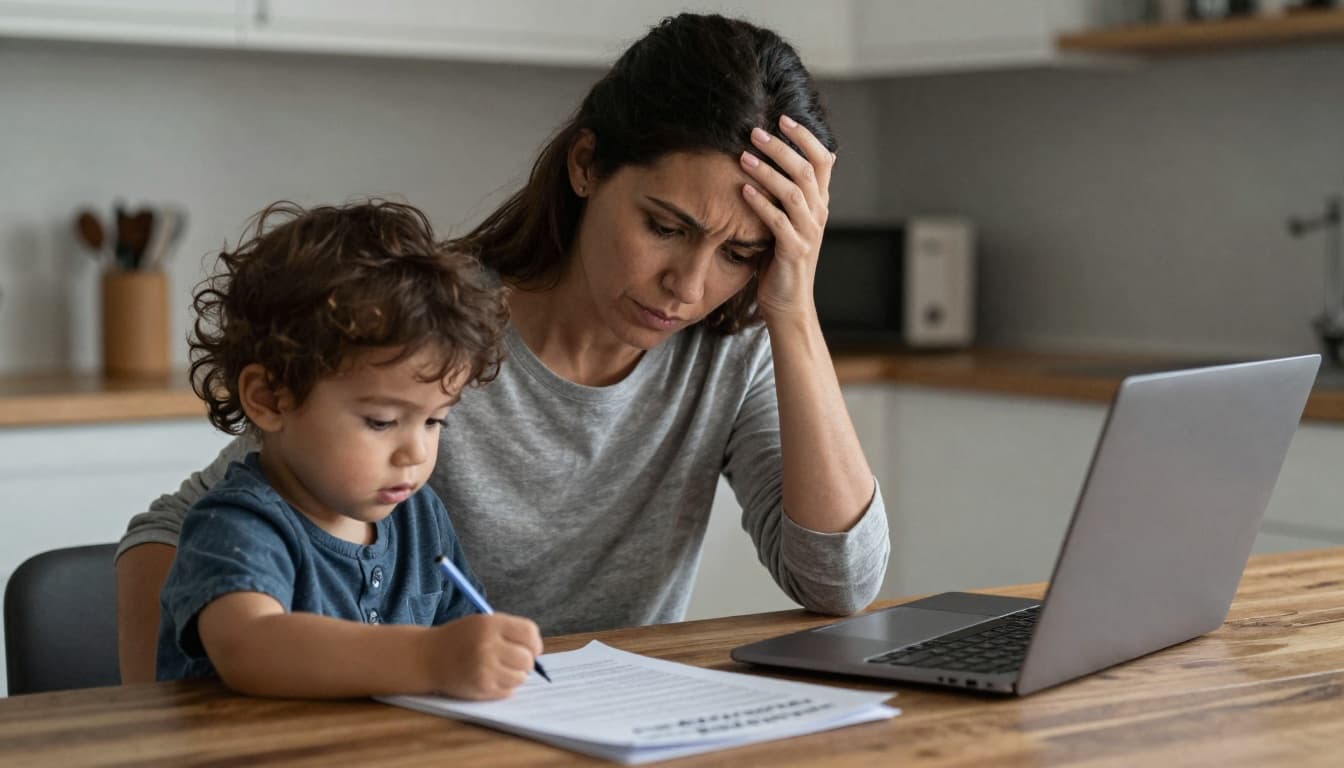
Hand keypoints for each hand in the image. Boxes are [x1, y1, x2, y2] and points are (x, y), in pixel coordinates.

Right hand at [422, 613, 542, 699]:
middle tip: (514, 660)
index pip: (529, 633)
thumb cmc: (460, 638)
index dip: (534, 643)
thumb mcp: (483, 623)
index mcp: (490, 624)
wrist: (427, 657)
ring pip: (521, 677)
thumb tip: (537, 651)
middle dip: (525, 661)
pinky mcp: (480, 687)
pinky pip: (508, 690)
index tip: (531, 648)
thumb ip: (509, 632)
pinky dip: (504, 686)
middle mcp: (488, 646)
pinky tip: (490, 678)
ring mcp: (484, 669)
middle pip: (527, 659)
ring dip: (515, 675)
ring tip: (500, 669)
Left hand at [738, 115, 835, 320]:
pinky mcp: (794, 251)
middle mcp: (818, 213)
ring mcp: (808, 232)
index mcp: (819, 202)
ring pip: (794, 192)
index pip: (823, 159)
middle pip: (806, 170)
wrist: (788, 302)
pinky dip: (760, 204)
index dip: (806, 136)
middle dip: (780, 147)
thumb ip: (785, 192)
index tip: (783, 117)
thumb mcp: (787, 219)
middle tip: (754, 132)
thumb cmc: (780, 257)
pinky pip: (778, 222)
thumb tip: (769, 157)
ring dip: (768, 171)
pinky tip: (742, 189)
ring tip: (743, 157)